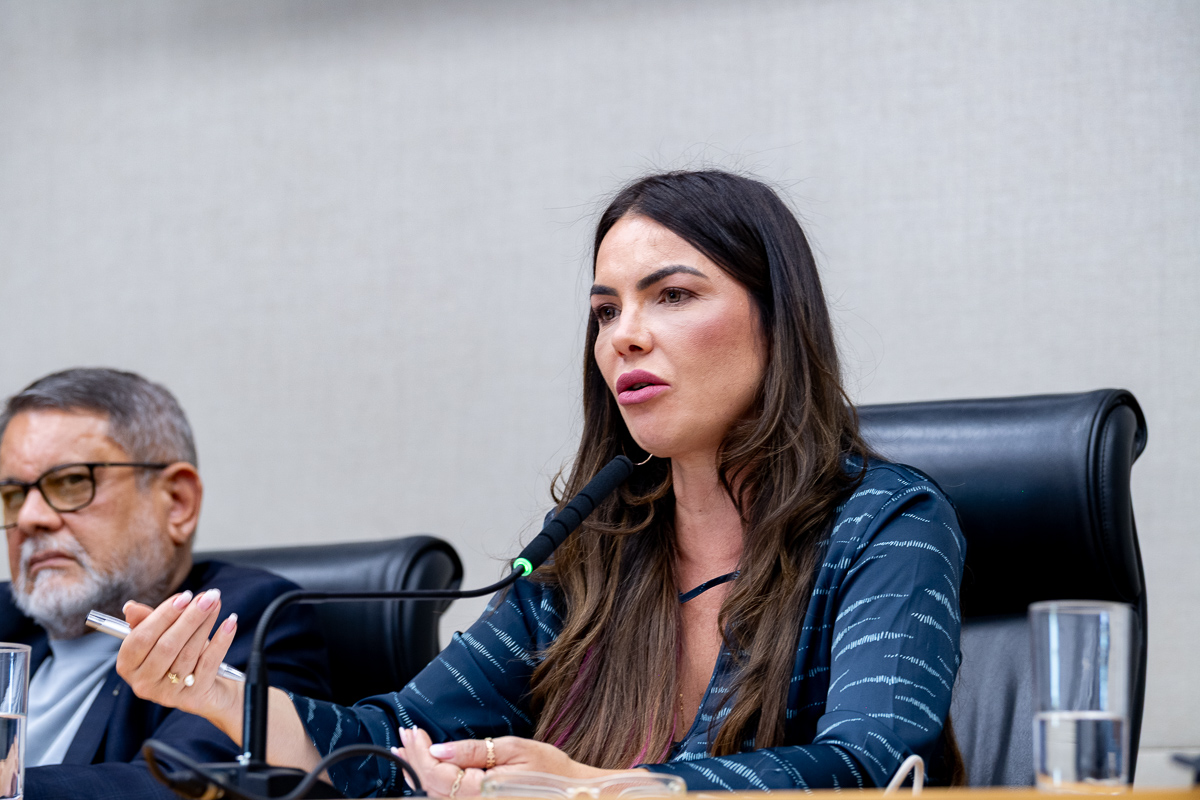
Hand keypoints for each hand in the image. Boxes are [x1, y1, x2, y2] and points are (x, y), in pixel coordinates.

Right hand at [116, 589, 241, 727]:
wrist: (211, 690)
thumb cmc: (182, 656)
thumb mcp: (163, 637)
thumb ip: (148, 622)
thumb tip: (130, 607)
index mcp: (128, 666)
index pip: (141, 638)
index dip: (163, 615)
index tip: (184, 597)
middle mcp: (143, 683)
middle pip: (167, 645)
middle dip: (189, 617)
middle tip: (208, 596)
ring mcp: (167, 694)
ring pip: (188, 653)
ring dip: (205, 624)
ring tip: (216, 604)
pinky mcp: (193, 698)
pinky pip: (209, 663)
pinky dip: (221, 641)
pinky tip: (230, 623)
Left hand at [394, 728, 643, 797]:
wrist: (575, 796)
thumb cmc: (551, 772)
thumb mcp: (514, 749)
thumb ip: (473, 751)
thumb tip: (438, 749)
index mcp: (481, 792)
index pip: (436, 773)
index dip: (419, 752)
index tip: (412, 731)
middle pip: (430, 788)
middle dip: (413, 761)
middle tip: (404, 738)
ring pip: (436, 799)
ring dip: (419, 774)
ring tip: (408, 753)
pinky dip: (434, 787)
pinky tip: (429, 773)